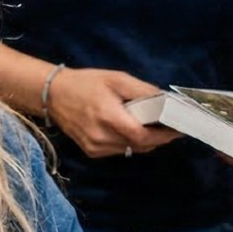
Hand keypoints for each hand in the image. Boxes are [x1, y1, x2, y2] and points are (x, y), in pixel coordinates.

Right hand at [45, 67, 178, 157]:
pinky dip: (130, 143)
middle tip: (171, 127)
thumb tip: (165, 100)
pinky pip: (119, 151)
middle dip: (159, 138)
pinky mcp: (91, 152)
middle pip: (141, 146)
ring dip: (146, 142)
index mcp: (109, 117)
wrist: (53, 94)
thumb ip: (142, 91)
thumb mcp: (116, 79)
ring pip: (131, 150)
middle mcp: (102, 138)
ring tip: (155, 128)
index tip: (179, 129)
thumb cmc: (86, 83)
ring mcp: (95, 147)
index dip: (164, 135)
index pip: (143, 136)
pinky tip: (133, 131)